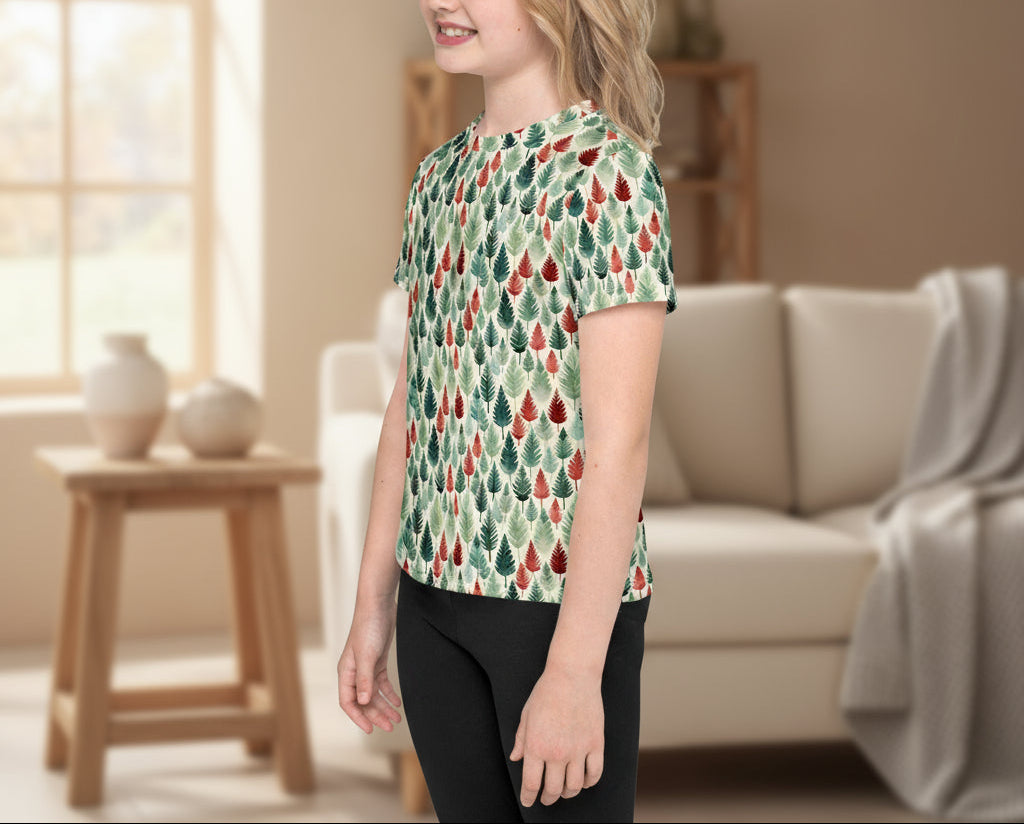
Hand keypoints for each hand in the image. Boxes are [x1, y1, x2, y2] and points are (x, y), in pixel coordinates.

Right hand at [337, 598, 402, 733]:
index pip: (348, 702)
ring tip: (396, 719)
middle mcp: (354, 672)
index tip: (370, 730)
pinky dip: (389, 694)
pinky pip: (382, 683)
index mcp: (346, 672)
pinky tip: (397, 702)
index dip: (358, 717)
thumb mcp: (367, 655)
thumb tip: (364, 701)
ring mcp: (366, 667)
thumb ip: (365, 679)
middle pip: (363, 701)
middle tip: (390, 727)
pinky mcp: (377, 661)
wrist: (379, 605)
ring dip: (384, 707)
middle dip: (376, 715)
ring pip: (374, 694)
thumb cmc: (368, 627)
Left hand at [509, 665, 603, 806]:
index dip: (528, 797)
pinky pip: (595, 774)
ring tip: (564, 791)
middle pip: (553, 789)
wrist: (572, 675)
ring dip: (568, 793)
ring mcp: (579, 750)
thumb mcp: (526, 715)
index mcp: (536, 746)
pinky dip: (589, 782)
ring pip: (574, 786)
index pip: (531, 784)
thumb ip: (521, 739)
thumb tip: (516, 757)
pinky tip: (583, 781)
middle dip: (547, 798)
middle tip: (546, 798)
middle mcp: (557, 753)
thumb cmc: (546, 692)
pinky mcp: (596, 744)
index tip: (528, 801)